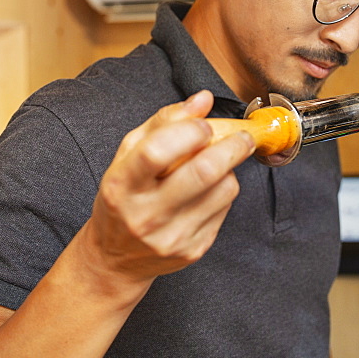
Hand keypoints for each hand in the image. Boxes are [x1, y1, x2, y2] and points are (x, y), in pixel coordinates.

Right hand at [83, 90, 254, 284]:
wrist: (115, 259)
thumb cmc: (123, 199)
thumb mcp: (127, 156)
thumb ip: (163, 122)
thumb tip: (203, 99)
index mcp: (121, 185)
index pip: (157, 151)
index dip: (189, 131)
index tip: (204, 125)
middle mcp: (145, 214)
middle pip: (203, 172)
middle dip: (232, 147)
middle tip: (243, 136)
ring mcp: (171, 236)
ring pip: (223, 189)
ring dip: (229, 169)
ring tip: (217, 165)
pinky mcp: (193, 250)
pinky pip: (225, 209)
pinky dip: (224, 192)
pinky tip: (208, 191)